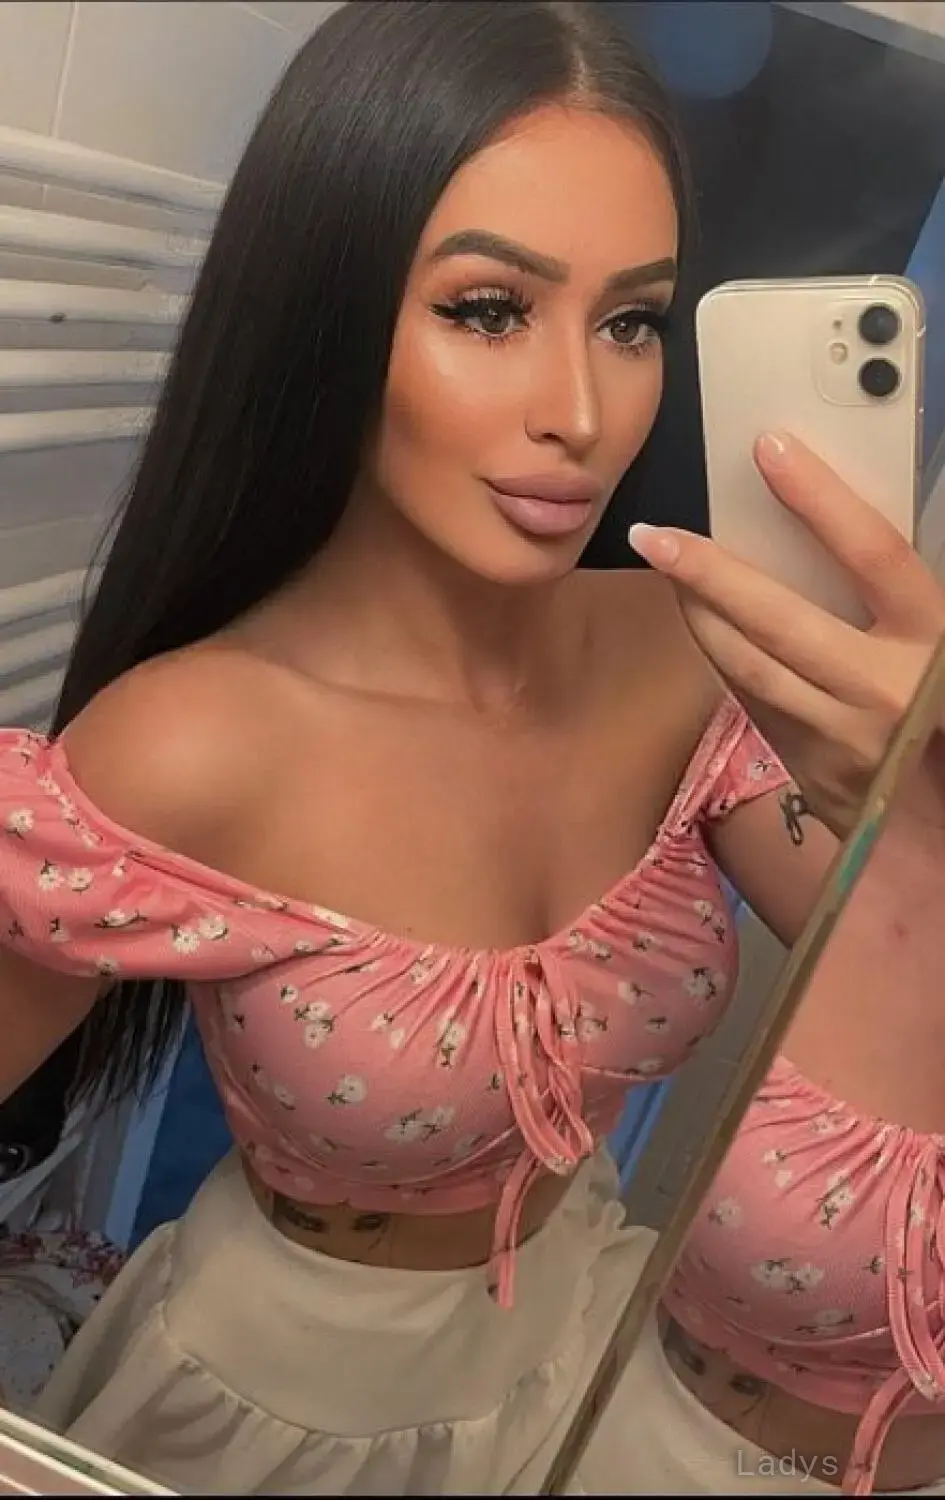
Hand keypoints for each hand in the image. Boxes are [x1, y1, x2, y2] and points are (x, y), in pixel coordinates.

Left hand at [628, 431, 944, 838]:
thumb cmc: (936, 706)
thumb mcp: (935, 639)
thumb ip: (895, 594)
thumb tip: (823, 520)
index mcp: (933, 642)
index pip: (873, 553)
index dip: (820, 497)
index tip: (769, 447)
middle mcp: (885, 691)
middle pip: (779, 619)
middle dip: (709, 571)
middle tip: (653, 532)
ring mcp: (841, 737)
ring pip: (747, 665)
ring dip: (697, 613)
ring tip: (662, 565)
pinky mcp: (808, 768)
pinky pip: (749, 698)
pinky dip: (719, 654)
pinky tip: (697, 619)